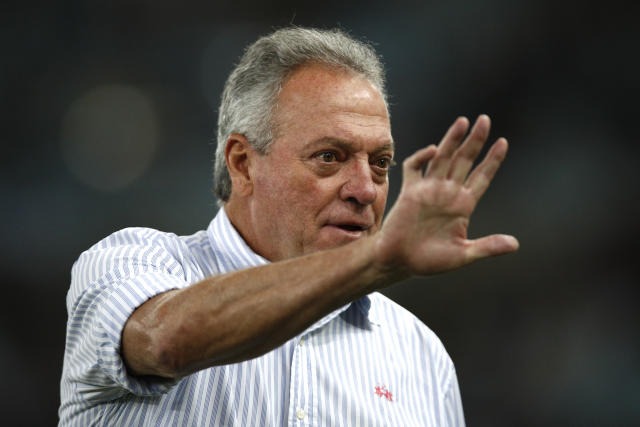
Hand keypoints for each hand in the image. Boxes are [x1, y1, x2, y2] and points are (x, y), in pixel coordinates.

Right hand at [373, 114, 518, 276]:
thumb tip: (515, 244)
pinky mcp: (410, 191)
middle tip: (485, 120)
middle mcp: (447, 193)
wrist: (399, 262)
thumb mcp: (463, 255)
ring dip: (452, 140)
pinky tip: (434, 151)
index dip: (492, 160)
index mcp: (463, 206)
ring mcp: (428, 190)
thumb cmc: (430, 261)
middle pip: (464, 160)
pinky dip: (422, 157)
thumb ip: (487, 247)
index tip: (503, 142)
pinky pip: (415, 168)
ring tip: (463, 122)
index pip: (482, 177)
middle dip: (475, 141)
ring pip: (443, 159)